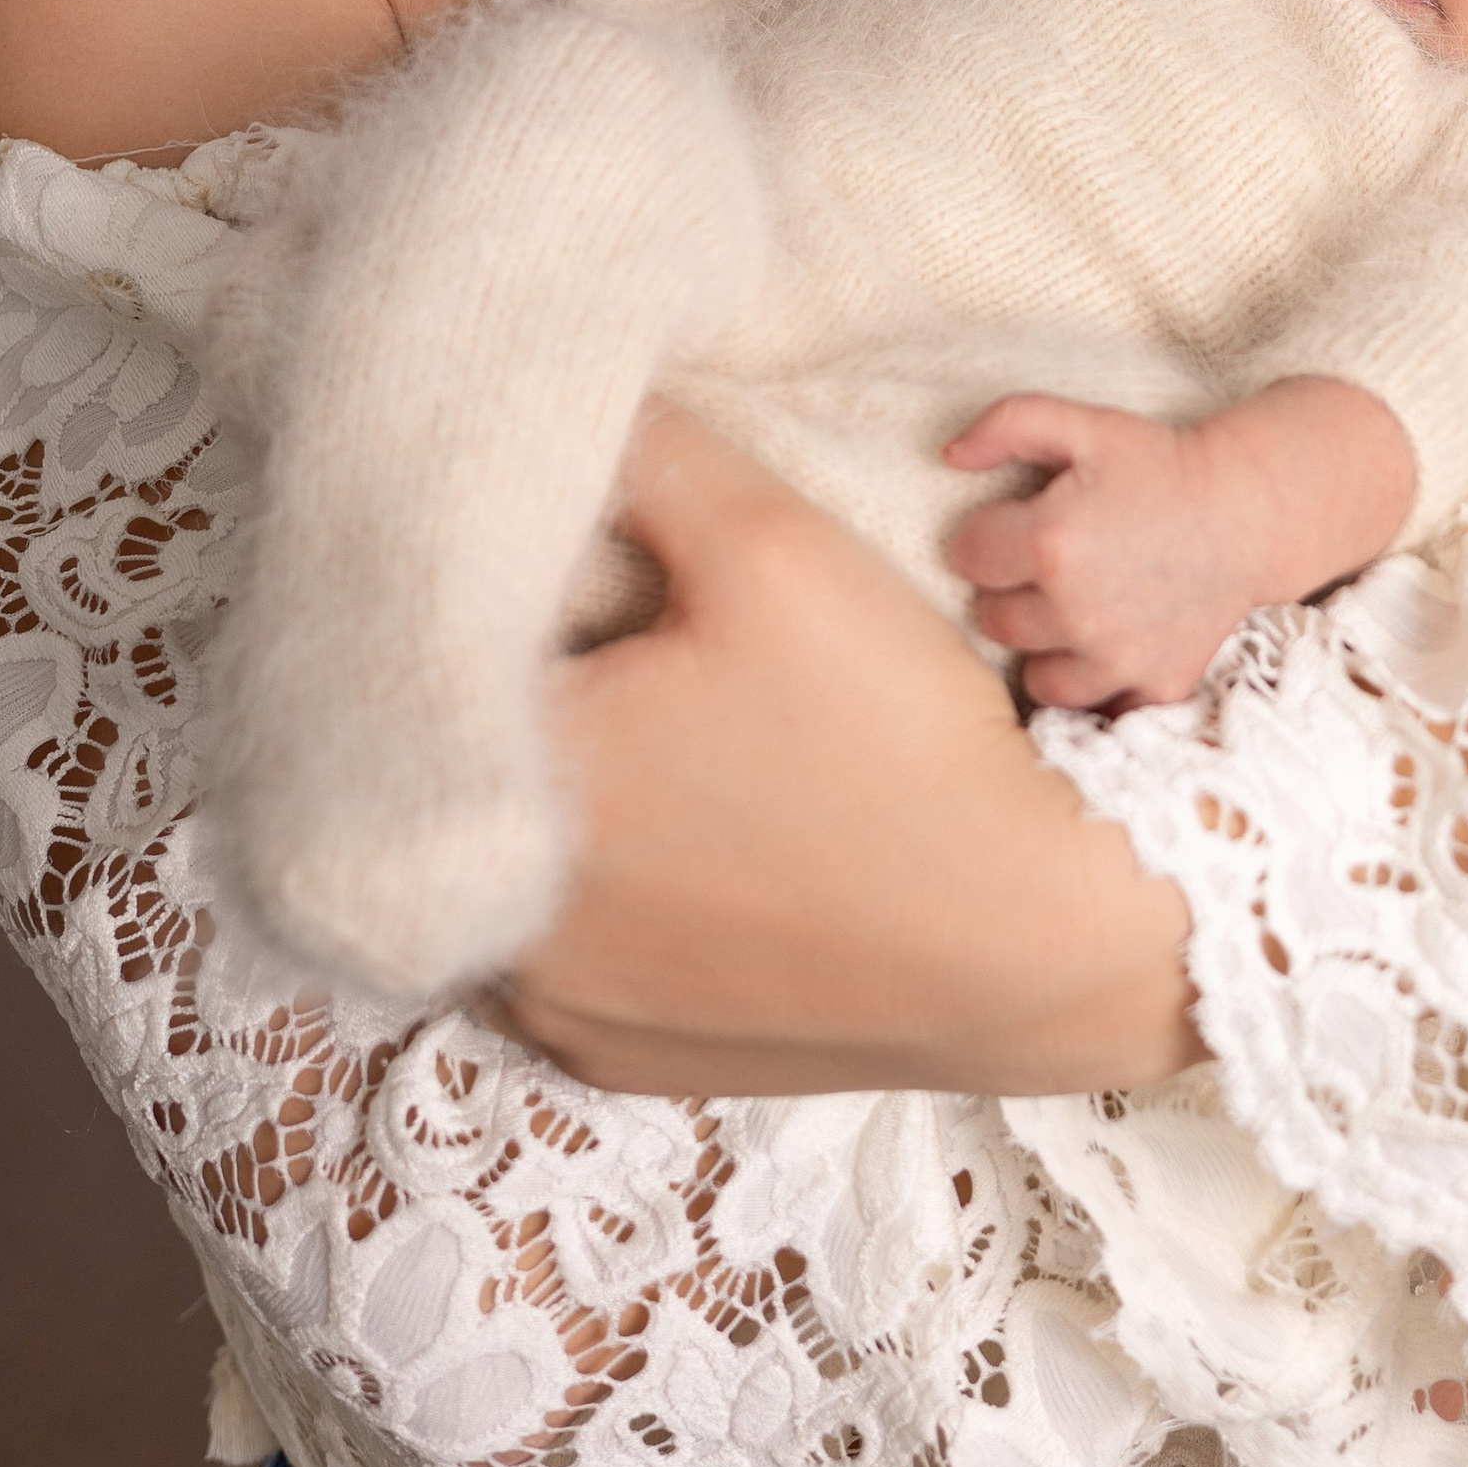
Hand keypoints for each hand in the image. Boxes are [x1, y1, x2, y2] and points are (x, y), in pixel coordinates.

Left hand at [495, 406, 1200, 1095]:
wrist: (1027, 939)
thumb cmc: (892, 736)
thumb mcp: (772, 542)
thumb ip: (650, 455)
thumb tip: (565, 403)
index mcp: (514, 779)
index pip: (440, 654)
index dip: (500, 597)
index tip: (567, 569)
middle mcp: (498, 919)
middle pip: (473, 770)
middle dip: (532, 701)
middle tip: (627, 648)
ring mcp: (559, 1010)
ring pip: (516, 869)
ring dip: (565, 809)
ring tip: (668, 749)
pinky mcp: (623, 1063)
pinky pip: (574, 959)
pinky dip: (611, 904)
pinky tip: (696, 851)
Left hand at [942, 378, 1420, 708]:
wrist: (1248, 510)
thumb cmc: (1160, 463)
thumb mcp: (1084, 423)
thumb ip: (1006, 424)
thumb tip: (948, 456)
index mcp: (1050, 542)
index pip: (966, 555)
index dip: (986, 533)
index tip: (1017, 522)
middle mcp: (1076, 611)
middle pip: (992, 618)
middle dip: (1011, 589)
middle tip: (1051, 561)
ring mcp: (1116, 658)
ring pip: (1034, 674)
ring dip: (1045, 644)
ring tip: (1074, 607)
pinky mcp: (1152, 686)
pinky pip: (1093, 708)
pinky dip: (1093, 685)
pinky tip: (1103, 649)